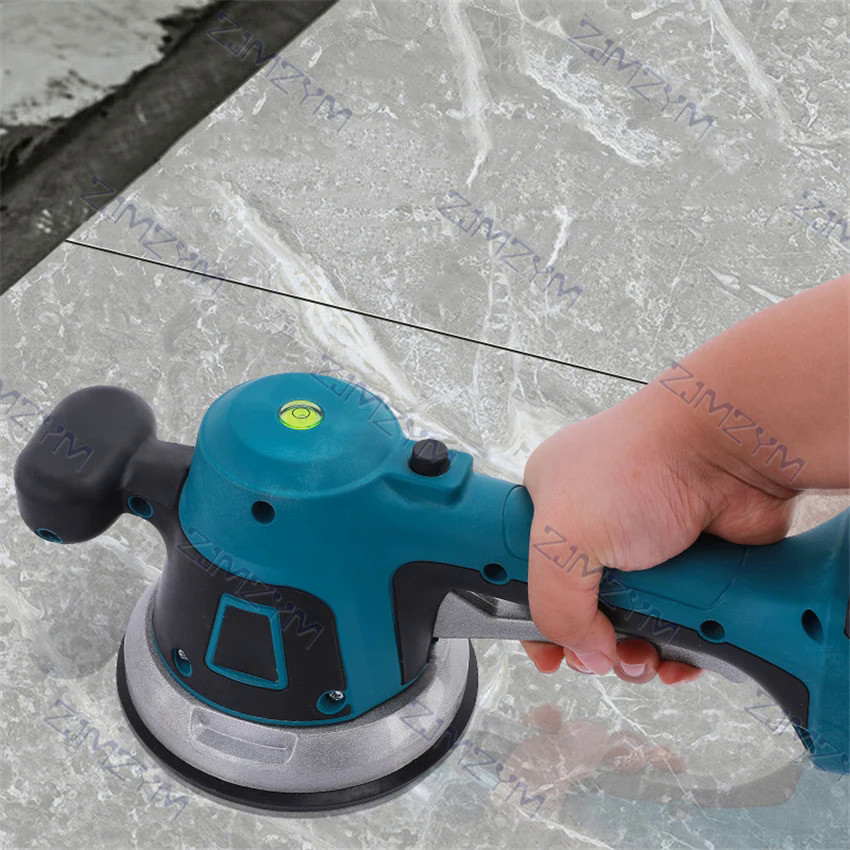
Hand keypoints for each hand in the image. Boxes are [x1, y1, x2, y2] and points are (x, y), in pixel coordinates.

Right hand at [522, 373, 798, 683]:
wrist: (728, 449)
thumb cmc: (642, 465)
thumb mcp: (563, 536)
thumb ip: (554, 604)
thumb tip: (586, 654)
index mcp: (551, 507)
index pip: (527, 577)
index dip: (535, 623)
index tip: (549, 657)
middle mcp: (596, 528)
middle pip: (583, 610)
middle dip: (594, 646)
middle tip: (606, 657)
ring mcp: (646, 549)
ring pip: (633, 626)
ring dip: (639, 655)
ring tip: (647, 660)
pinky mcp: (692, 568)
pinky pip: (681, 626)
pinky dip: (681, 651)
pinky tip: (681, 662)